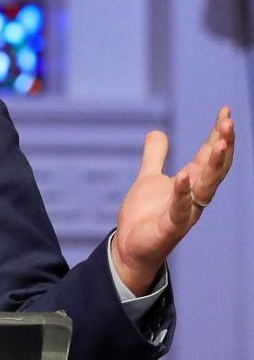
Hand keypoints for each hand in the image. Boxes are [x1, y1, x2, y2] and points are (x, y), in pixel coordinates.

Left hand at [112, 107, 234, 294]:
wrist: (130, 247)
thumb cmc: (145, 215)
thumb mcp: (149, 178)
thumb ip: (155, 157)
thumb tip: (158, 132)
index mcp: (191, 184)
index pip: (209, 156)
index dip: (218, 134)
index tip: (226, 112)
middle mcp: (194, 197)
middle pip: (215, 169)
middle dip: (223, 146)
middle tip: (229, 122)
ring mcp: (185, 213)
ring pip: (206, 188)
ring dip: (213, 166)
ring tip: (218, 143)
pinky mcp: (169, 229)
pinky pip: (180, 211)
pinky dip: (182, 194)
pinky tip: (183, 177)